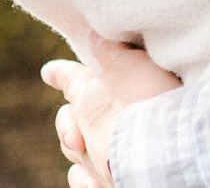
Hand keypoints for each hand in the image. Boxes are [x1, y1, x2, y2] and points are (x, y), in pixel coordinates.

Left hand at [42, 30, 181, 187]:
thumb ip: (113, 52)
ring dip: (74, 144)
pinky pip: (82, 180)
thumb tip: (94, 36)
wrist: (162, 151)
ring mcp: (92, 161)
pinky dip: (81, 176)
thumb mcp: (134, 64)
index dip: (59, 73)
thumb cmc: (150, 103)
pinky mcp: (103, 183)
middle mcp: (85, 131)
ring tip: (77, 143)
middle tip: (69, 110)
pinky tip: (84, 174)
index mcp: (89, 98)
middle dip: (68, 115)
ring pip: (73, 152)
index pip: (69, 80)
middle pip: (67, 120)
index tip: (47, 72)